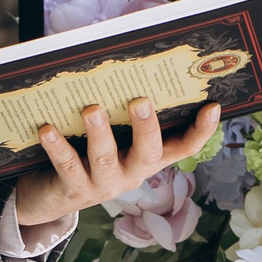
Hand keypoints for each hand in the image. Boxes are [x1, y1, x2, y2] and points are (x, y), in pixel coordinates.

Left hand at [12, 98, 222, 226]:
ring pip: (106, 159)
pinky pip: (68, 167)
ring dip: (99, 133)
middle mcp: (132, 173)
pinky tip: (48, 129)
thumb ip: (122, 110)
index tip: (213, 106)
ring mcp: (104, 185)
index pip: (183, 147)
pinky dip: (58, 147)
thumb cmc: (86, 152)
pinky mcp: (74, 191)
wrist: (51, 195)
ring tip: (92, 110)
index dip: (201, 131)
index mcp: (148, 158)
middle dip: (146, 127)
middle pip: (149, 153)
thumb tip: (125, 65)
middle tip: (140, 101)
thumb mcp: (112, 135)